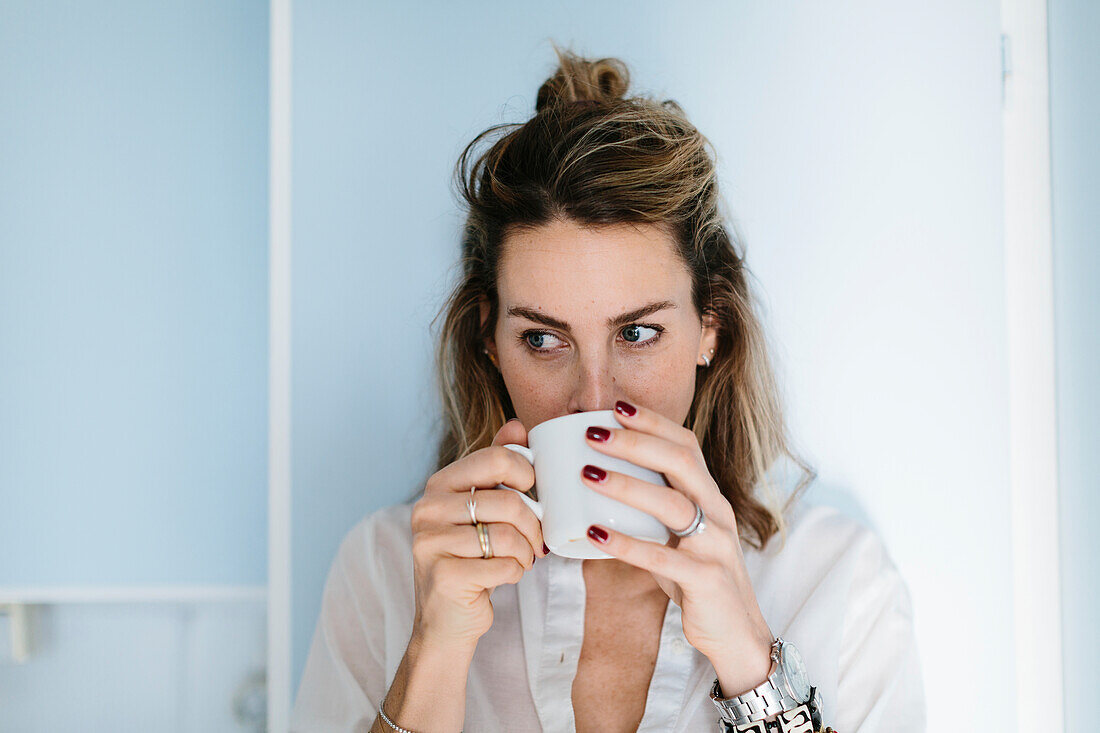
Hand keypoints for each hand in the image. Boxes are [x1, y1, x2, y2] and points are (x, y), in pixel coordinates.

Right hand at [409, 419, 547, 650]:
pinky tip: (505, 576)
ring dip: (527, 552)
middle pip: (508, 500)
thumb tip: (516, 425)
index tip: (533, 494)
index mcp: (438, 485)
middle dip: (534, 525)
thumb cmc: (471, 558)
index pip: (496, 458)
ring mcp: (430, 543)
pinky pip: (505, 566)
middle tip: (536, 540)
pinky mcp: (444, 576)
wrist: (445, 620)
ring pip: (508, 535)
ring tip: (522, 559)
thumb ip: (497, 466)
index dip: (528, 475)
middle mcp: (427, 509)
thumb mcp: (481, 508)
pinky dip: (516, 573)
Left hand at [581, 401, 774, 696]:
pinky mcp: (706, 580)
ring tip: (587, 474)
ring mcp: (715, 546)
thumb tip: (594, 481)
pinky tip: (594, 534)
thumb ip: (651, 509)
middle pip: (682, 462)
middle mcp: (718, 513)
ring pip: (673, 504)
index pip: (686, 445)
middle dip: (636, 442)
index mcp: (710, 497)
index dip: (653, 422)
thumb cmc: (696, 578)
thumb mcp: (679, 536)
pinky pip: (663, 558)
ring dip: (627, 485)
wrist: (735, 634)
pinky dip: (627, 545)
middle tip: (593, 433)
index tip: (615, 406)